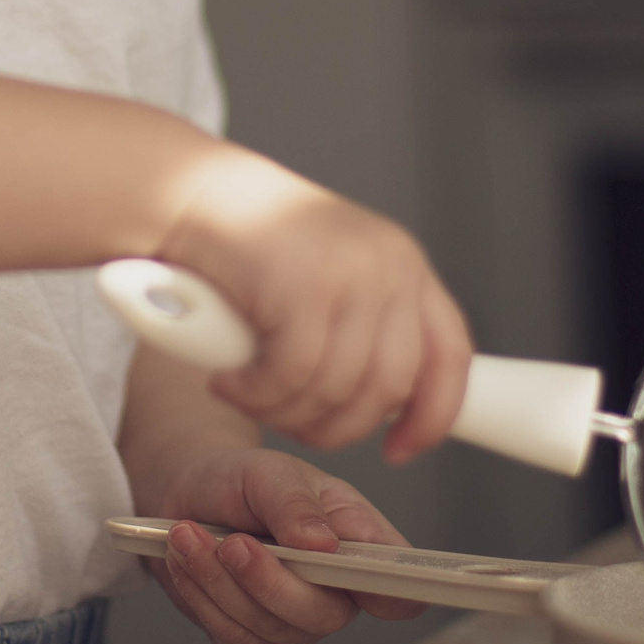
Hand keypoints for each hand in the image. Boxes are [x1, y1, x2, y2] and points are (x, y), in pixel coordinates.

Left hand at [142, 447, 425, 643]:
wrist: (189, 493)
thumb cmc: (244, 480)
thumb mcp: (269, 472)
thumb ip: (295, 505)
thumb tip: (322, 544)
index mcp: (362, 546)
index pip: (401, 590)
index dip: (397, 596)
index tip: (358, 578)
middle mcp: (337, 593)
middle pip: (323, 617)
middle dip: (270, 581)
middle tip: (233, 542)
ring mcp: (294, 622)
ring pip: (267, 627)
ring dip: (220, 581)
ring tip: (190, 534)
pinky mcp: (251, 637)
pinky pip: (230, 635)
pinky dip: (200, 595)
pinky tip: (185, 558)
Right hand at [160, 149, 471, 462]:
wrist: (191, 192)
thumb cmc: (249, 246)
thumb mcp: (330, 281)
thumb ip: (366, 330)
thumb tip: (391, 409)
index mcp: (406, 265)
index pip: (452, 356)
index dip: (432, 416)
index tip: (399, 450)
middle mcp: (390, 266)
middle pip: (391, 387)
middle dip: (338, 427)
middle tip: (291, 424)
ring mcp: (350, 273)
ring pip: (336, 389)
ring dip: (285, 412)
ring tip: (249, 394)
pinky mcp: (302, 286)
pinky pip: (291, 376)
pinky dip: (255, 394)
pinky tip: (227, 380)